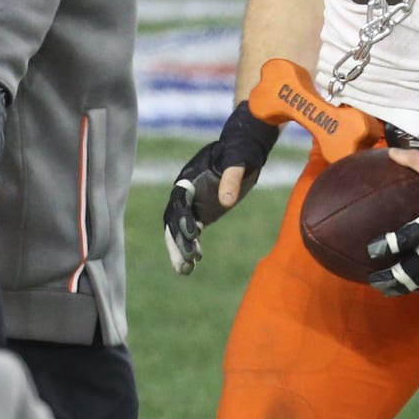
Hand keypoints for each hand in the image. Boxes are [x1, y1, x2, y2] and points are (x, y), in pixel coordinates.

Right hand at [163, 101, 279, 273]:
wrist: (244, 149)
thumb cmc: (240, 151)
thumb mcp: (238, 160)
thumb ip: (231, 178)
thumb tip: (226, 202)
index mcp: (189, 179)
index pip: (180, 202)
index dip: (182, 219)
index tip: (194, 233)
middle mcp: (185, 193)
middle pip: (174, 220)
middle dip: (177, 242)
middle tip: (184, 263)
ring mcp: (192, 203)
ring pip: (179, 230)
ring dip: (180, 249)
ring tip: (186, 269)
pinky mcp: (201, 211)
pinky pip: (192, 231)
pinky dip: (192, 245)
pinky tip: (195, 260)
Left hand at [367, 132, 418, 295]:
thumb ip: (415, 161)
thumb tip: (389, 152)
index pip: (411, 236)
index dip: (390, 244)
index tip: (371, 250)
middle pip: (417, 267)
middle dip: (394, 277)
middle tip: (374, 280)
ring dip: (407, 286)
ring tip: (387, 290)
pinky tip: (413, 286)